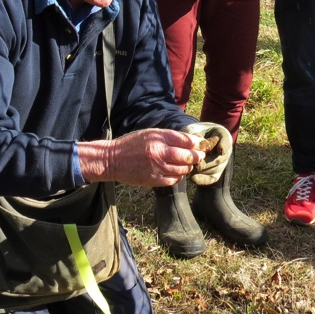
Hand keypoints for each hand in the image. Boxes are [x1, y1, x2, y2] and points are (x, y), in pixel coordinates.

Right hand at [78, 129, 203, 187]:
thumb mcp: (149, 133)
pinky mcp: (153, 180)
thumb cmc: (132, 144)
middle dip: (197, 156)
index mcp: (158, 138)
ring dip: (188, 167)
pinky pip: (173, 180)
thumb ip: (168, 136)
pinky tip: (177, 173)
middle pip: (187, 156)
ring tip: (188, 164)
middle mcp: (159, 152)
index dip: (197, 143)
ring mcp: (157, 167)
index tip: (201, 144)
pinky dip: (179, 176)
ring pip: (182, 169)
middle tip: (200, 156)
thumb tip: (189, 141)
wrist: (113, 159)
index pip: (185, 140)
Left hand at [183, 122, 232, 184]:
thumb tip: (196, 143)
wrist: (193, 140)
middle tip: (194, 163)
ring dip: (202, 171)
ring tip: (190, 169)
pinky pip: (211, 179)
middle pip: (219, 160)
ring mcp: (222, 163)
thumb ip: (194, 133)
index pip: (226, 143)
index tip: (220, 149)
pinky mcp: (215, 172)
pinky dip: (203, 180)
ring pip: (215, 170)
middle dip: (206, 163)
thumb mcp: (193, 128)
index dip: (223, 146)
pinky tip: (193, 178)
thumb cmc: (194, 131)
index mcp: (223, 136)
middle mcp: (226, 150)